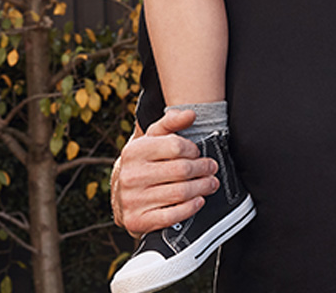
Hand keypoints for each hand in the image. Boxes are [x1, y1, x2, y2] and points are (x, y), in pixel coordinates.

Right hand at [111, 109, 217, 237]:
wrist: (122, 192)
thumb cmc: (145, 160)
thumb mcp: (154, 137)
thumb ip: (172, 121)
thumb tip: (191, 114)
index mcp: (135, 151)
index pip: (176, 146)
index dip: (193, 149)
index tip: (198, 153)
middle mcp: (131, 176)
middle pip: (181, 170)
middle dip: (203, 168)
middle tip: (212, 168)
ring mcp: (132, 200)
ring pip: (180, 193)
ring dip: (202, 187)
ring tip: (211, 183)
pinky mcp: (137, 221)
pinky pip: (171, 216)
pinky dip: (189, 208)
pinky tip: (199, 200)